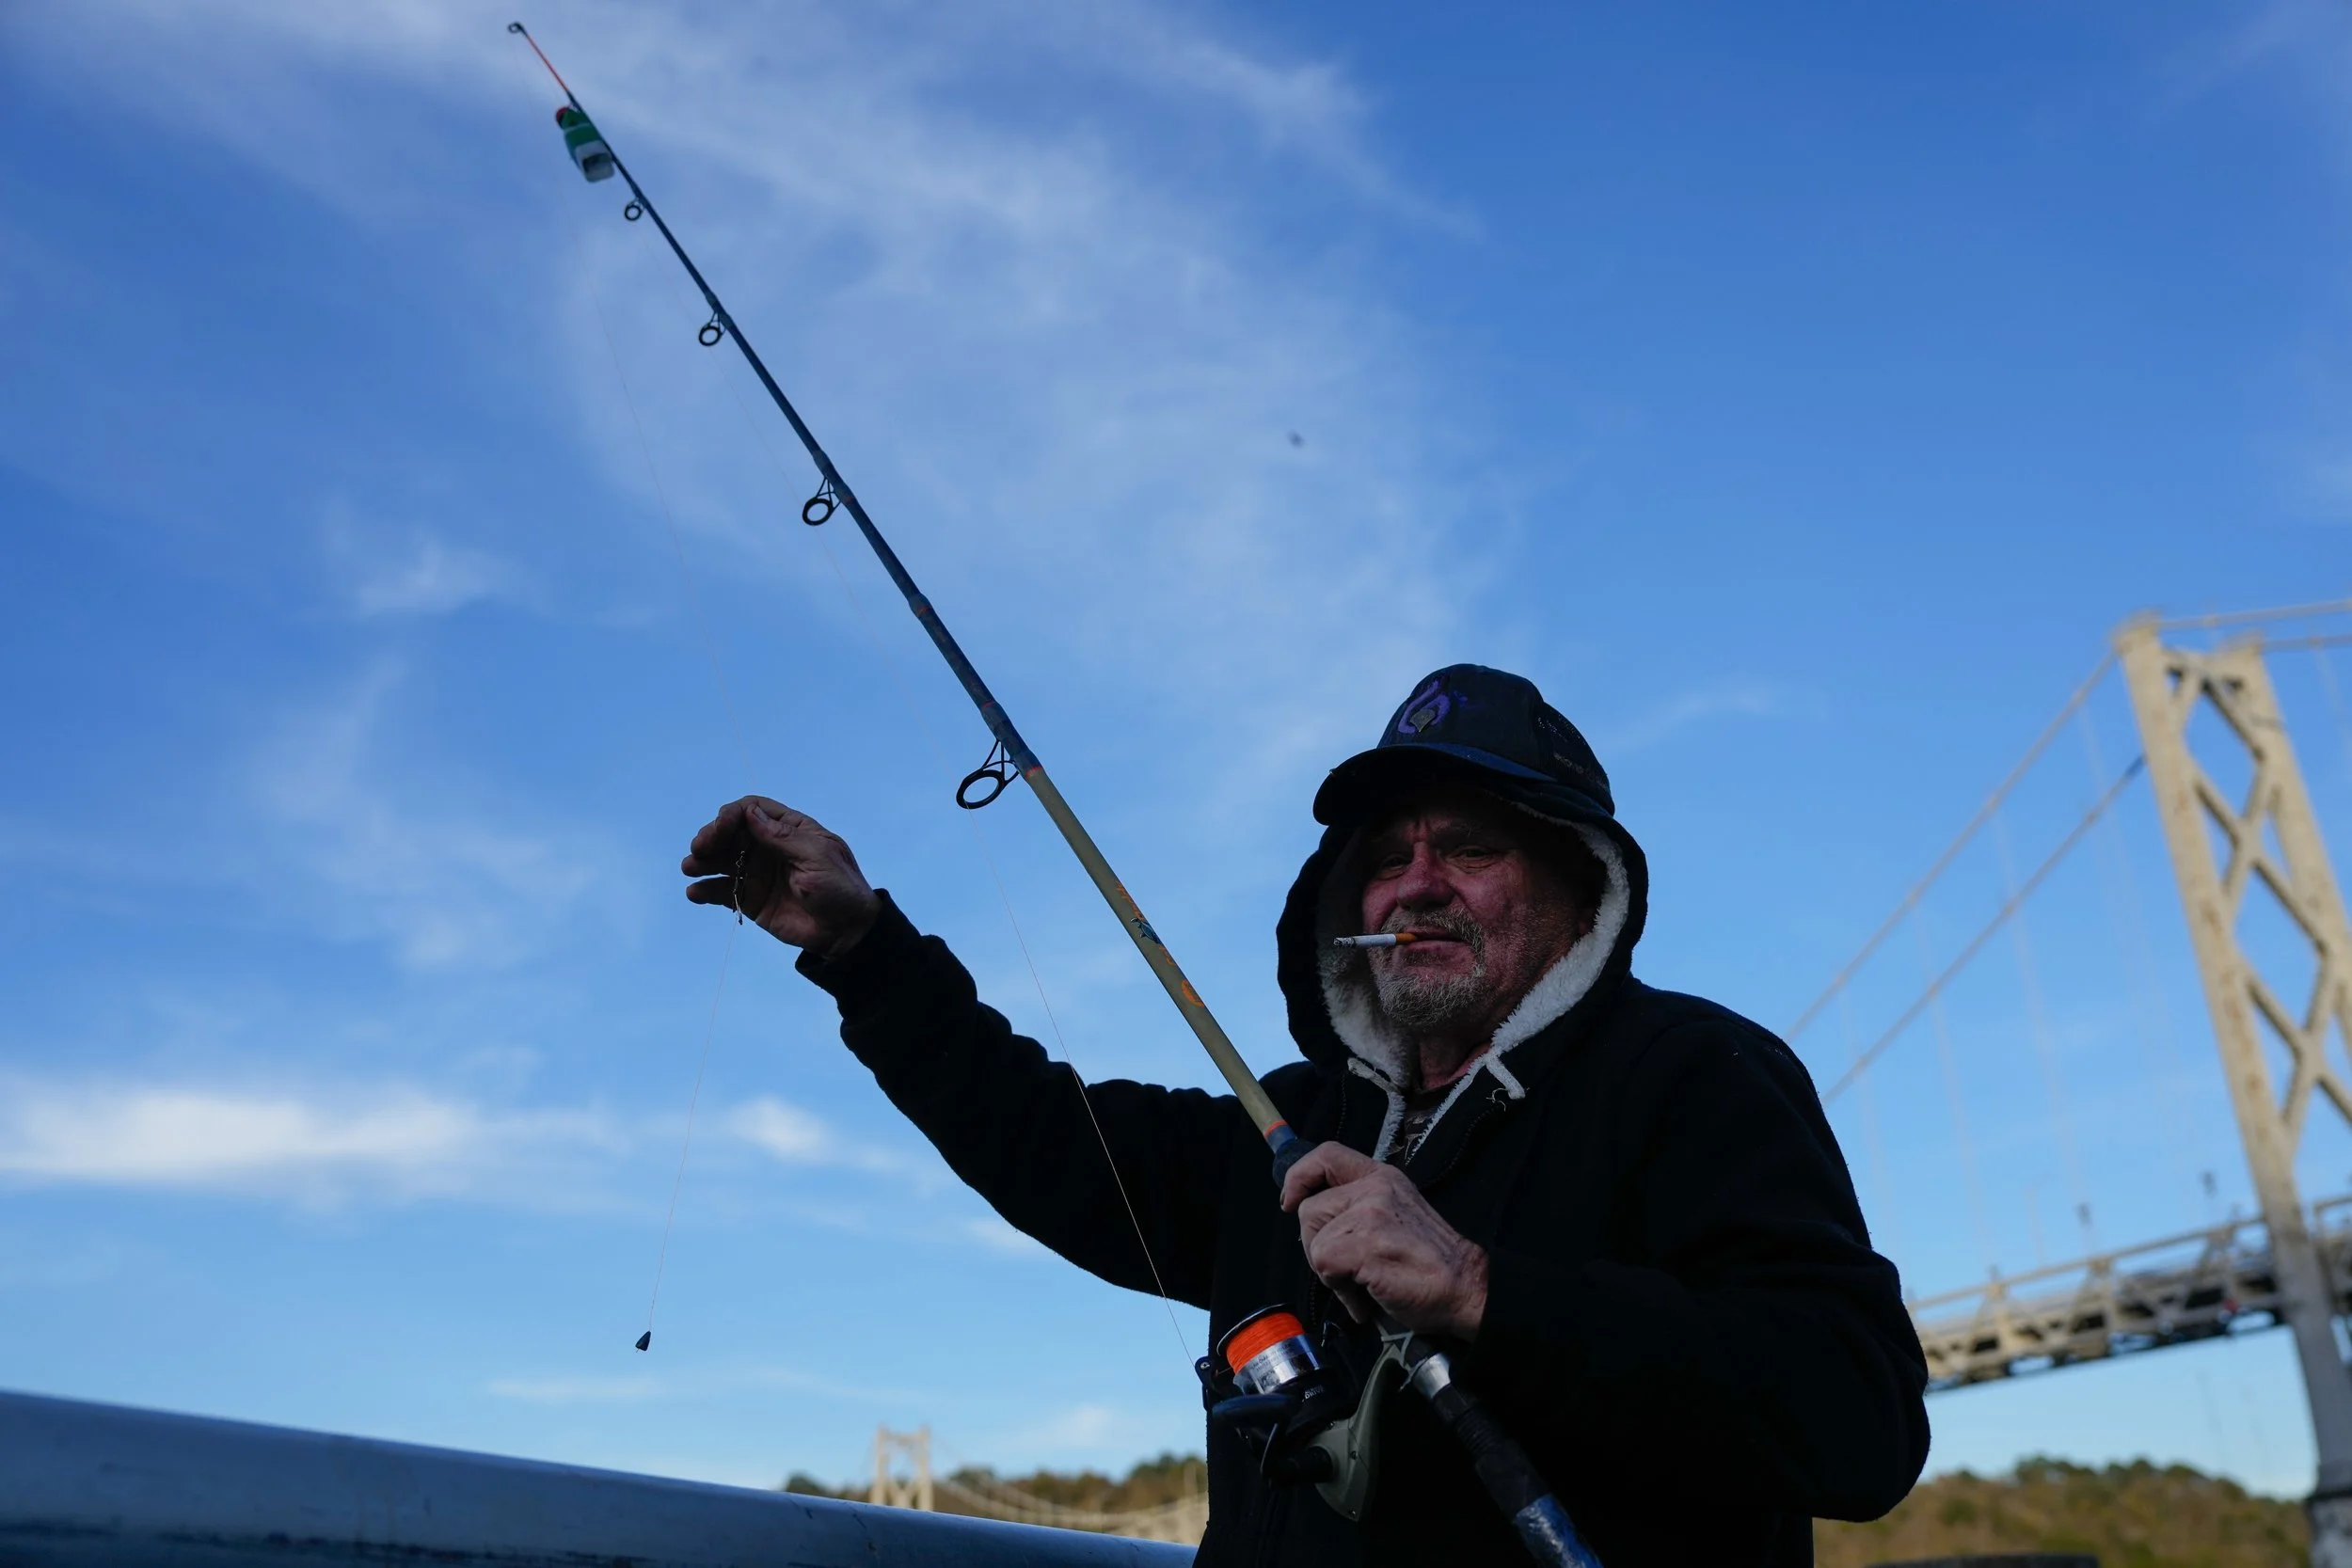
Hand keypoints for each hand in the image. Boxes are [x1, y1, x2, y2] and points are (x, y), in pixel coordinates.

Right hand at [681, 796, 880, 955]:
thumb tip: (749, 812)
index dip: (732, 815)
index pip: (752, 810)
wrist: (847, 932)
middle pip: (730, 832)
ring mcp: (757, 872)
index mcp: (789, 829)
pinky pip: (721, 891)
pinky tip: (695, 893)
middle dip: (711, 837)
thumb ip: (782, 837)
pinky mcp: (749, 899)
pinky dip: (705, 890)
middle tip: (700, 850)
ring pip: (721, 860)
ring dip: (702, 861)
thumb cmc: (840, 888)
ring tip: (691, 868)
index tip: (721, 829)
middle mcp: (768, 847)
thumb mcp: (818, 857)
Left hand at [1281, 1143, 1488, 1339]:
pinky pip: (1323, 1264)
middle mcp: (1376, 1188)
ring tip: (1361, 1283)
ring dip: (1329, 1272)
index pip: (1326, 1155)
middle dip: (1317, 1246)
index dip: (1299, 1176)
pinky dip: (1339, 1289)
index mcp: (1382, 1177)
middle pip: (1310, 1209)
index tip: (1292, 1201)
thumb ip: (1359, 1208)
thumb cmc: (1430, 1263)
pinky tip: (1364, 1297)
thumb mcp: (1396, 1215)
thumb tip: (1318, 1224)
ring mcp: (1371, 1214)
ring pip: (1314, 1240)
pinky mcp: (1366, 1243)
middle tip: (1346, 1269)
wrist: (1466, 1288)